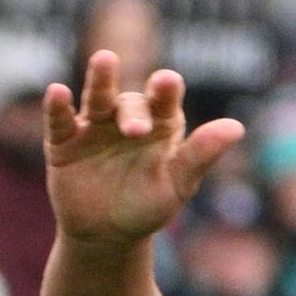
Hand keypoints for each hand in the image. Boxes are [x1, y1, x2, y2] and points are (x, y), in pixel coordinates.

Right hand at [41, 52, 243, 248]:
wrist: (108, 235)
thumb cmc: (149, 206)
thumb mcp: (178, 183)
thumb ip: (201, 154)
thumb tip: (237, 127)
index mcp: (160, 124)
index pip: (165, 100)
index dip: (166, 90)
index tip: (168, 82)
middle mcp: (126, 118)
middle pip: (131, 103)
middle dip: (134, 113)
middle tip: (136, 131)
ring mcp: (94, 127)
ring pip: (97, 98)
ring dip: (100, 80)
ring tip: (104, 60)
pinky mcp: (64, 141)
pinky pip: (60, 120)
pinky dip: (57, 106)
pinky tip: (57, 92)